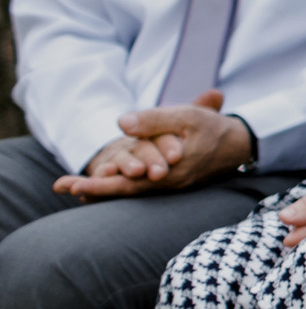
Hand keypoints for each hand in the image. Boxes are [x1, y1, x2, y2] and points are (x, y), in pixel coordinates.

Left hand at [55, 92, 250, 199]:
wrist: (241, 144)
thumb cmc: (213, 128)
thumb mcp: (187, 116)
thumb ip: (154, 120)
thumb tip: (120, 123)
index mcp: (169, 171)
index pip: (126, 183)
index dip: (97, 185)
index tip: (71, 185)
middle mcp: (167, 184)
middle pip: (124, 191)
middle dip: (91, 188)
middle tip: (61, 185)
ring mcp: (169, 186)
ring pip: (131, 191)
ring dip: (102, 188)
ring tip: (73, 186)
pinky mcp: (171, 182)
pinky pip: (141, 188)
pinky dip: (119, 186)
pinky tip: (102, 182)